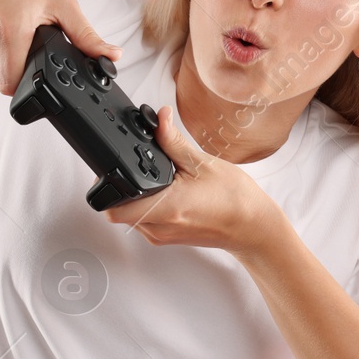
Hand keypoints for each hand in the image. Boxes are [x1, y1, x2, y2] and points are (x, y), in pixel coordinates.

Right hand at [0, 0, 121, 96]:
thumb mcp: (63, 4)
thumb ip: (86, 36)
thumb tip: (113, 56)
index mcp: (12, 30)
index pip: (13, 83)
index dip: (28, 84)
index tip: (37, 75)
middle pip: (1, 80)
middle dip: (17, 72)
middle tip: (27, 49)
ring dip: (0, 63)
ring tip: (11, 37)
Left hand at [102, 106, 281, 258]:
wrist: (253, 227)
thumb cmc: (235, 200)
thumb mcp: (202, 163)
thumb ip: (173, 141)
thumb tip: (158, 119)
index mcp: (166, 208)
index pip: (114, 208)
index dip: (106, 186)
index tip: (112, 168)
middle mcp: (159, 227)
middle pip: (118, 211)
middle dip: (122, 188)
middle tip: (137, 169)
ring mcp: (162, 236)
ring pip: (130, 217)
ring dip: (135, 198)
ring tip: (159, 181)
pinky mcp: (168, 238)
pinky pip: (145, 222)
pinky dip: (147, 206)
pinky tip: (167, 193)